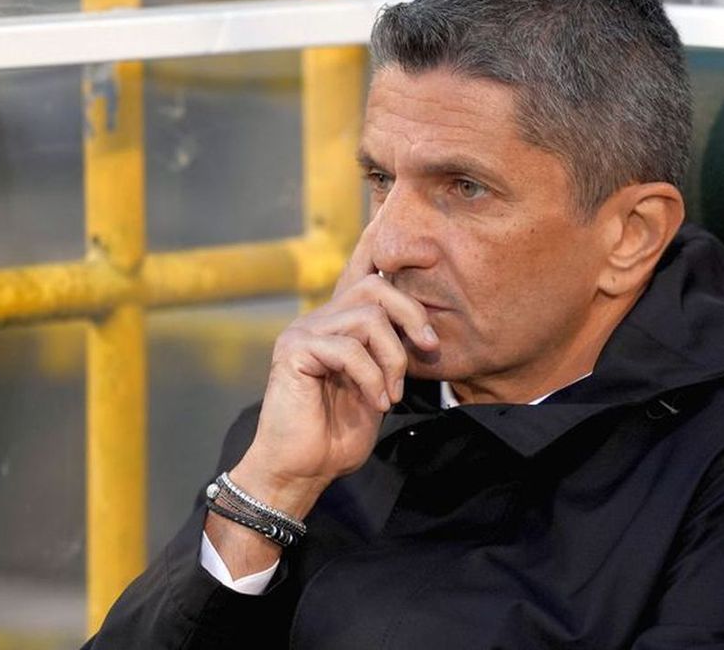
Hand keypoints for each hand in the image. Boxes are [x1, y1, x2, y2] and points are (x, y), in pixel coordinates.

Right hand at [231, 217, 439, 517]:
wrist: (302, 471)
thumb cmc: (338, 435)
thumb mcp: (378, 388)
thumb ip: (390, 355)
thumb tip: (423, 331)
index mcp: (338, 326)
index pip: (363, 274)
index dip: (389, 254)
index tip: (429, 252)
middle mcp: (319, 320)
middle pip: (374, 286)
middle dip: (411, 314)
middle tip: (429, 349)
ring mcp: (303, 332)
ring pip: (368, 318)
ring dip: (393, 359)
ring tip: (392, 394)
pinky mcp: (294, 350)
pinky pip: (349, 348)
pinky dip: (372, 378)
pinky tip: (376, 402)